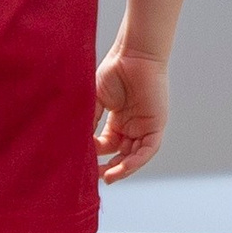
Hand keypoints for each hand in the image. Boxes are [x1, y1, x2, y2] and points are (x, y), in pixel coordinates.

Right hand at [93, 45, 170, 182]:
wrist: (133, 55)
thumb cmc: (115, 71)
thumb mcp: (95, 99)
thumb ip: (88, 120)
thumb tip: (75, 141)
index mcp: (118, 120)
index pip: (107, 144)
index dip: (95, 153)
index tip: (82, 159)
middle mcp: (132, 126)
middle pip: (121, 154)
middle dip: (109, 167)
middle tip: (94, 175)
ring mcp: (144, 127)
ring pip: (135, 156)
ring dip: (122, 169)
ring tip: (108, 177)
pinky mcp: (156, 125)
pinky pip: (148, 149)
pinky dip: (136, 161)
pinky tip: (123, 168)